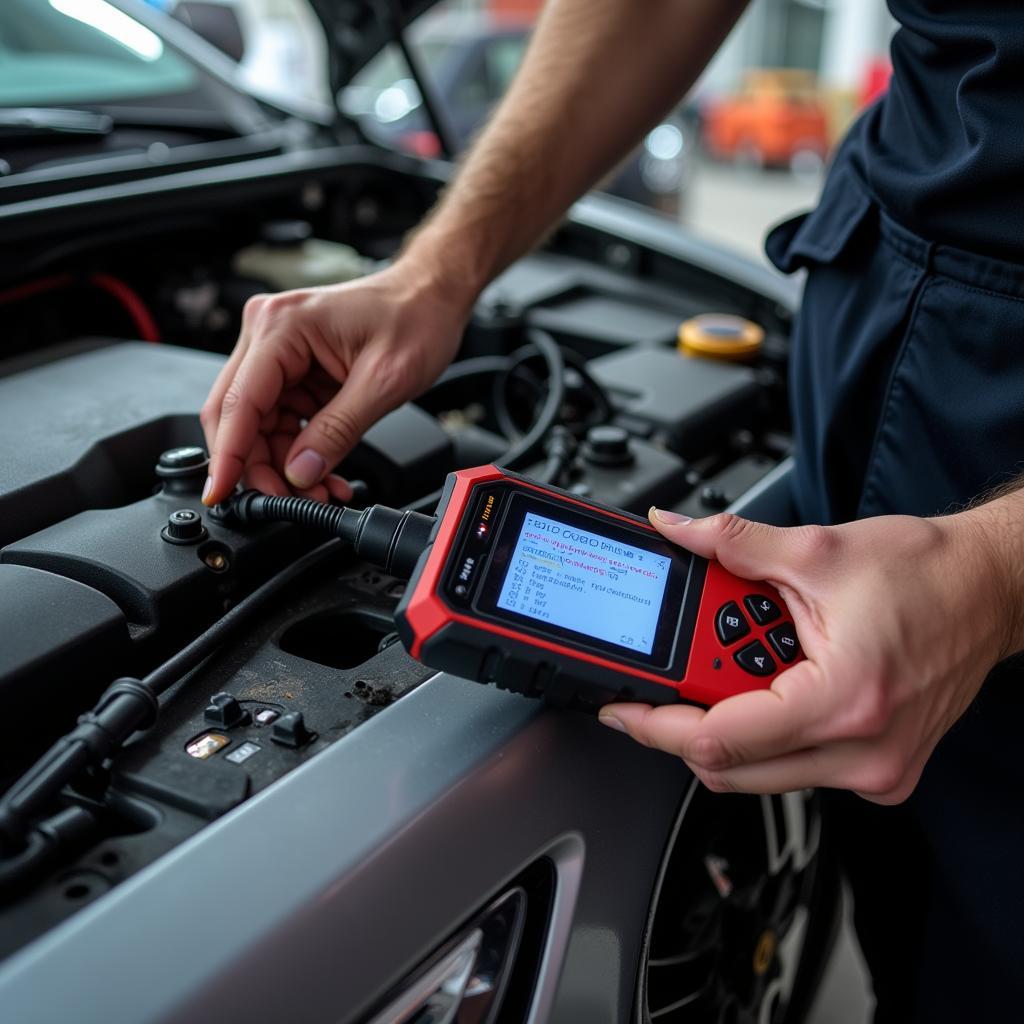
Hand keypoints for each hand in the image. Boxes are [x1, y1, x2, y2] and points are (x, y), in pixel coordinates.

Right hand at [200, 261, 469, 505]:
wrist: (432, 296)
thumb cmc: (415, 318)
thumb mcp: (383, 383)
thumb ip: (337, 431)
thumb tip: (299, 472)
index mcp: (283, 326)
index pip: (239, 402)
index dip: (228, 456)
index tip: (222, 494)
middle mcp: (269, 332)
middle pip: (238, 415)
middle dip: (259, 466)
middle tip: (288, 501)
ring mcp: (278, 349)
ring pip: (258, 424)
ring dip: (282, 464)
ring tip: (321, 491)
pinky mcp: (293, 366)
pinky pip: (281, 418)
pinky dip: (297, 450)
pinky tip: (322, 472)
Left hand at [599, 507, 1016, 803]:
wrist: (988, 589)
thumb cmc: (925, 572)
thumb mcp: (817, 549)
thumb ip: (732, 544)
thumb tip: (676, 531)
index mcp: (843, 699)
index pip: (719, 741)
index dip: (656, 726)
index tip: (624, 709)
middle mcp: (861, 753)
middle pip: (730, 768)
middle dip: (683, 724)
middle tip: (665, 682)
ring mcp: (874, 770)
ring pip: (759, 773)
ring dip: (725, 725)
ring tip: (733, 666)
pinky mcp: (880, 770)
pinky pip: (794, 767)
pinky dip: (765, 732)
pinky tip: (770, 685)